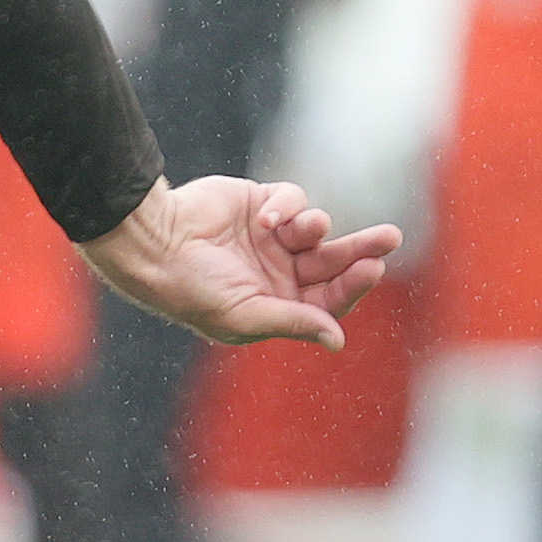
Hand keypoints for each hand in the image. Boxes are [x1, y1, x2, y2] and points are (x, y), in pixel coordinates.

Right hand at [81, 176, 400, 350]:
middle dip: (361, 250)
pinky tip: (265, 217)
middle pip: (333, 263)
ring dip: (316, 227)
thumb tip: (338, 341)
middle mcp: (276, 273)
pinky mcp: (260, 204)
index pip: (328, 299)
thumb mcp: (245, 314)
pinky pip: (292, 200)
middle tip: (390, 237)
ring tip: (307, 226)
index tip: (372, 267)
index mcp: (275, 305)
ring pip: (317, 230)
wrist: (152, 241)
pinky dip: (287, 206)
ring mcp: (269, 239)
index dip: (353, 285)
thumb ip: (294, 322)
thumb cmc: (191, 288)